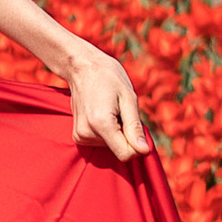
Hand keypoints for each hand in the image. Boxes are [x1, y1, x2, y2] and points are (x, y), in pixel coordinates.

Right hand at [58, 39, 150, 162]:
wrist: (81, 67)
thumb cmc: (108, 77)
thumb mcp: (128, 98)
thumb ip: (135, 128)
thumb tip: (144, 151)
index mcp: (100, 124)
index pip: (126, 154)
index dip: (137, 145)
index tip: (137, 126)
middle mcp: (86, 134)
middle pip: (119, 150)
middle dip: (126, 134)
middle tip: (120, 111)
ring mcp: (79, 136)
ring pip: (111, 147)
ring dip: (116, 131)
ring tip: (110, 110)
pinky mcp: (77, 136)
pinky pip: (101, 143)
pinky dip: (107, 132)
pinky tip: (102, 114)